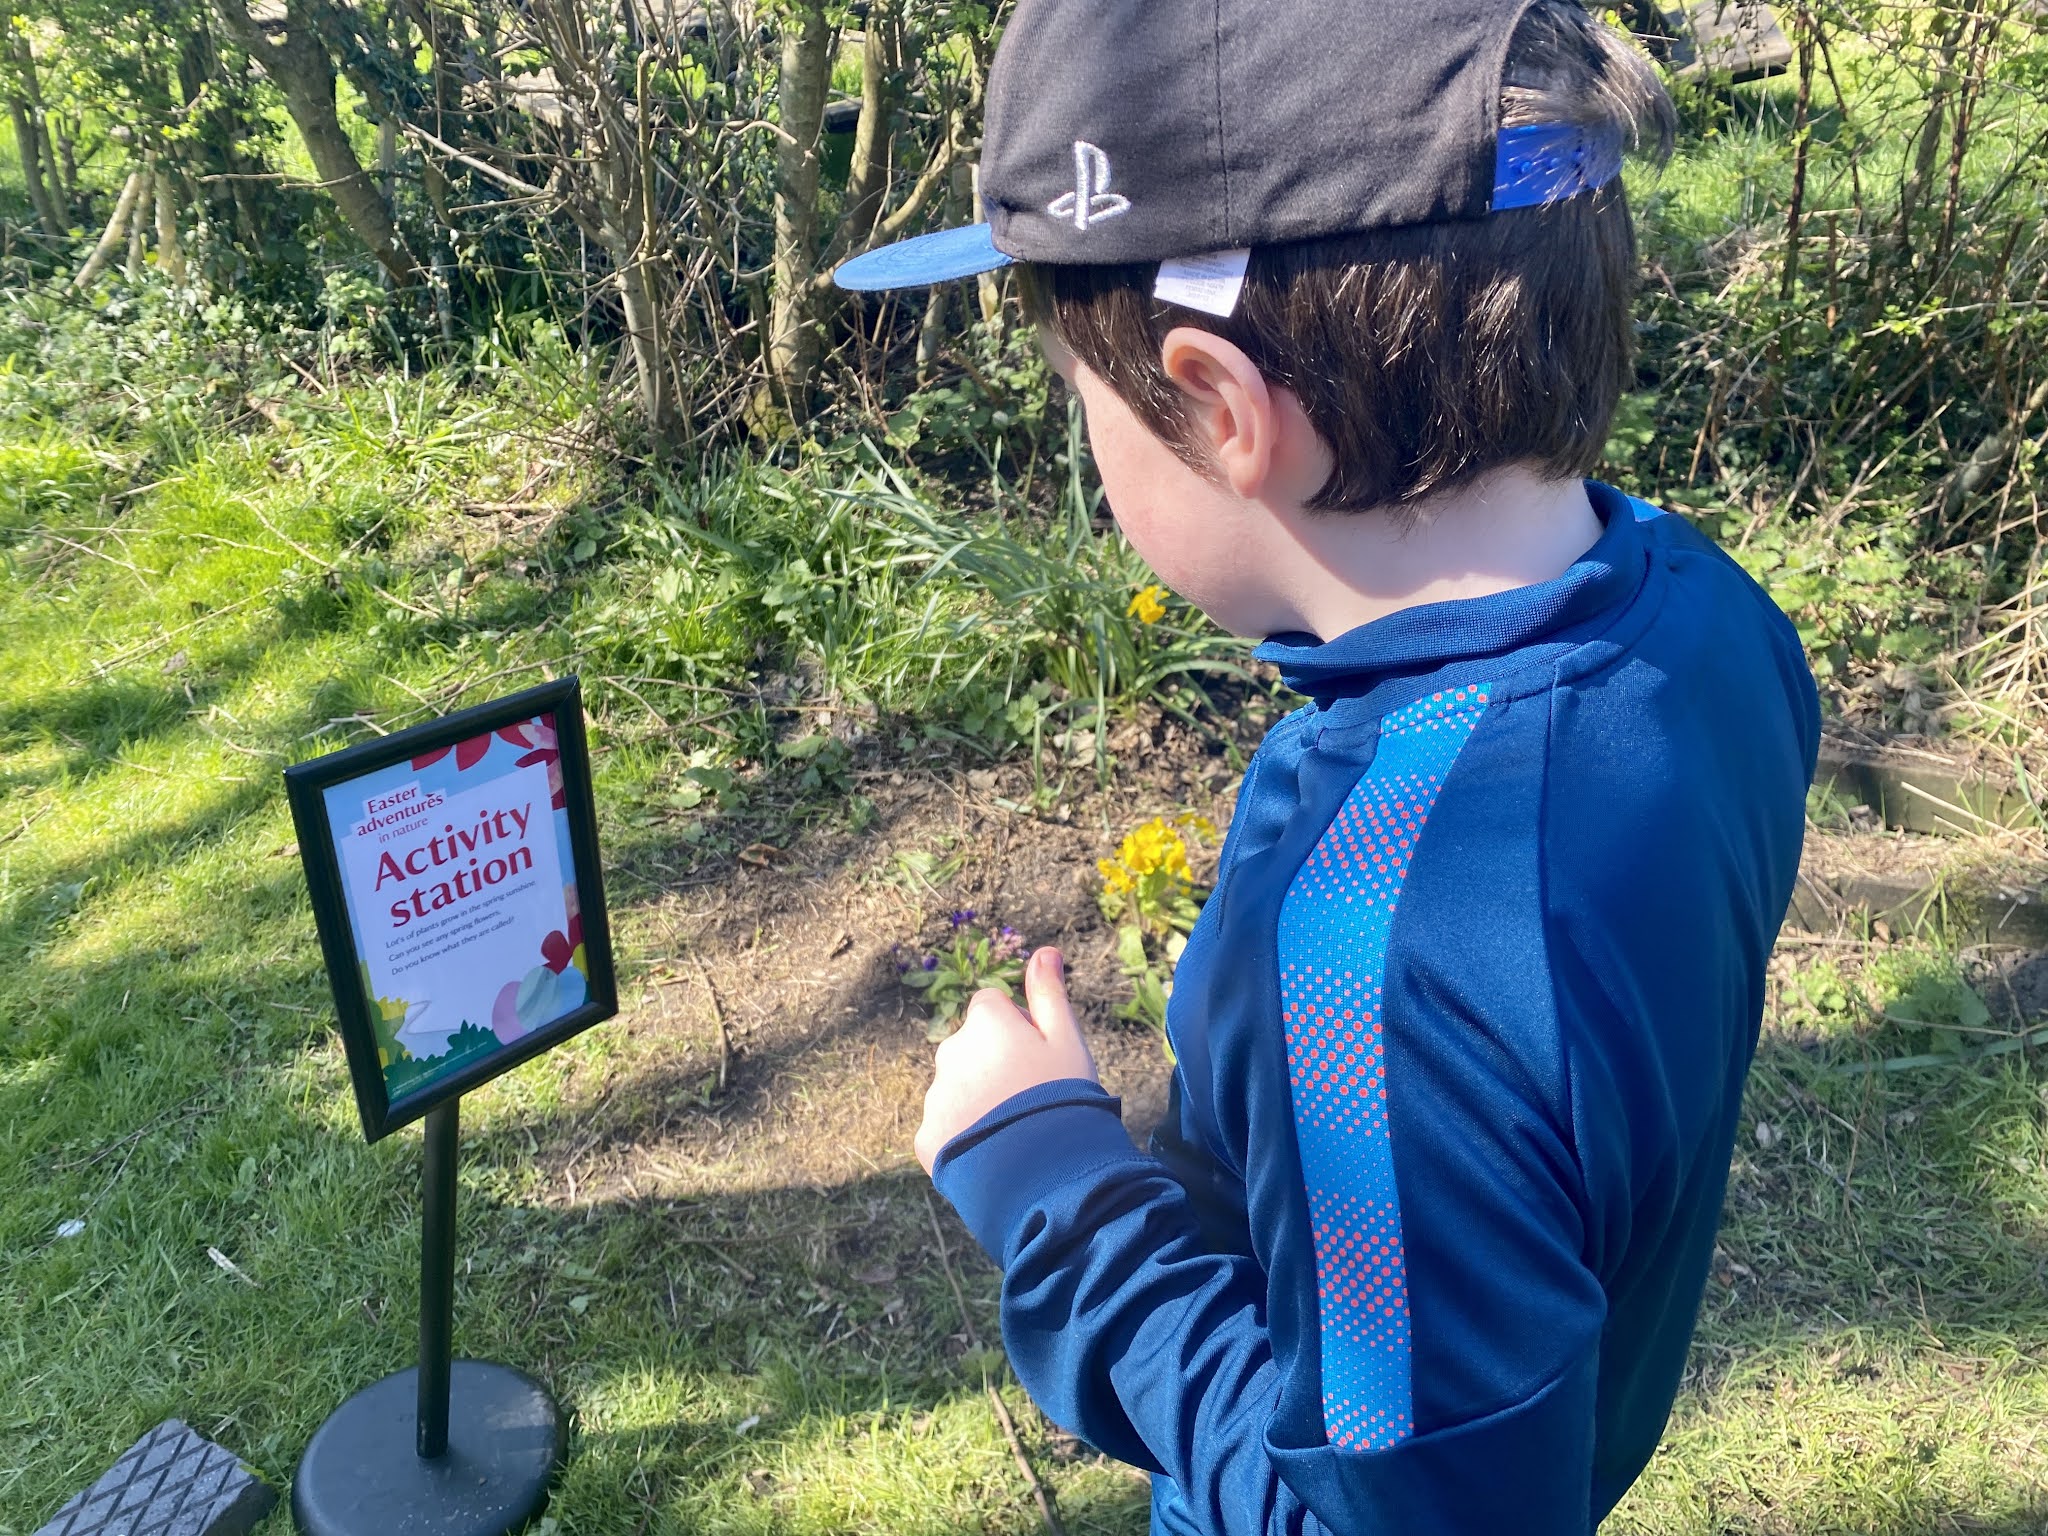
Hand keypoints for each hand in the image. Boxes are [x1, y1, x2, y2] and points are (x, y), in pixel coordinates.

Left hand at [915, 946, 1097, 1173]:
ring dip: (978, 1101)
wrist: (1043, 1173)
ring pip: (957, 1088)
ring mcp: (935, 1096)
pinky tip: (993, 1154)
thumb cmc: (1063, 1097)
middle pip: (971, 1048)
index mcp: (984, 1021)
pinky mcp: (926, 1138)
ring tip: (1013, 1132)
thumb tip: (1044, 950)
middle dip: (992, 1064)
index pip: (993, 1006)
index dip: (1019, 1029)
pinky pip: (945, 1129)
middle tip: (1028, 1099)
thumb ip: (1050, 994)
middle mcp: (950, 1050)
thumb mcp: (1068, 1041)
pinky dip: (963, 1137)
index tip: (1038, 1058)